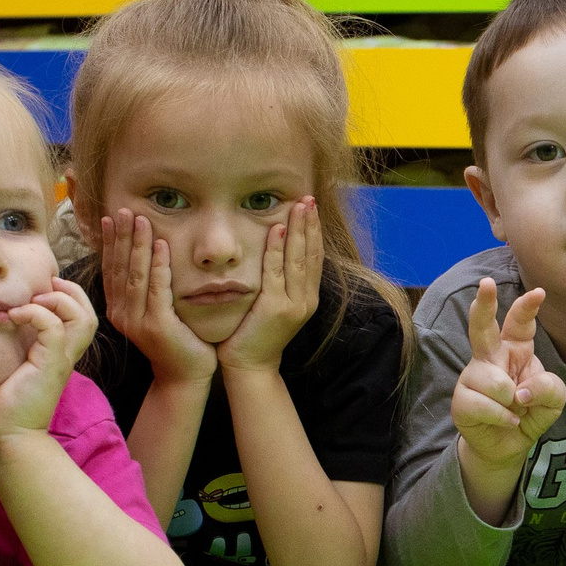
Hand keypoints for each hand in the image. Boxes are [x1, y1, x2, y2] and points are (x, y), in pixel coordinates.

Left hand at [0, 278, 95, 443]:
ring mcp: (62, 361)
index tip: (40, 289)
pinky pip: (55, 328)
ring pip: (83, 318)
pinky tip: (14, 316)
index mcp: (58, 355)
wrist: (6, 436)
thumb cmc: (0, 405)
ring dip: (60, 300)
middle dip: (71, 292)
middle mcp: (66, 356)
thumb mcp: (9, 367)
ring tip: (34, 299)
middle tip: (45, 285)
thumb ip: (10, 345)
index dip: (68, 297)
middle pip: (90, 315)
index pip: (81, 318)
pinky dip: (37, 314)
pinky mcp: (51, 366)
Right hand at [101, 211, 214, 383]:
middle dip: (121, 236)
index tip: (110, 217)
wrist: (185, 375)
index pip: (111, 268)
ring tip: (141, 220)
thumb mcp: (153, 309)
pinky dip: (158, 265)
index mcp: (118, 308)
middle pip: (119, 267)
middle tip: (124, 210)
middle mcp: (121, 314)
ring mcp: (137, 321)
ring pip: (135, 275)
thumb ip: (146, 286)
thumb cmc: (175, 338)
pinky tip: (161, 245)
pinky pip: (157, 289)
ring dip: (138, 245)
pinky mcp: (157, 326)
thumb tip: (146, 252)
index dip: (110, 242)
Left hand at [219, 197, 323, 374]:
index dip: (315, 232)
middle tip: (308, 199)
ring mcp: (294, 304)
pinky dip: (277, 248)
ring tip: (299, 206)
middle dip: (310, 224)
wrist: (250, 366)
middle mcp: (306, 300)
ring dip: (299, 230)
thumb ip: (280, 284)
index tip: (311, 209)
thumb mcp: (275, 307)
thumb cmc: (255, 335)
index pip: (315, 258)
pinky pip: (276, 271)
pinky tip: (277, 228)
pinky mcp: (276, 308)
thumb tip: (277, 256)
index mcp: (308, 298)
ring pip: (298, 259)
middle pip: (311, 254)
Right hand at [452, 279, 565, 476]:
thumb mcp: (553, 400)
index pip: (520, 323)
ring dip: (510, 399)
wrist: (508, 446)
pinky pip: (484, 404)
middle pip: (483, 327)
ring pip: (493, 380)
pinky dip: (502, 417)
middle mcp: (491, 357)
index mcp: (515, 349)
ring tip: (513, 410)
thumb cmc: (529, 413)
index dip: (528, 307)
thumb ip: (548, 388)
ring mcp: (472, 376)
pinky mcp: (461, 400)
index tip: (539, 292)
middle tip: (486, 283)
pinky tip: (506, 421)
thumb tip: (519, 390)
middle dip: (484, 305)